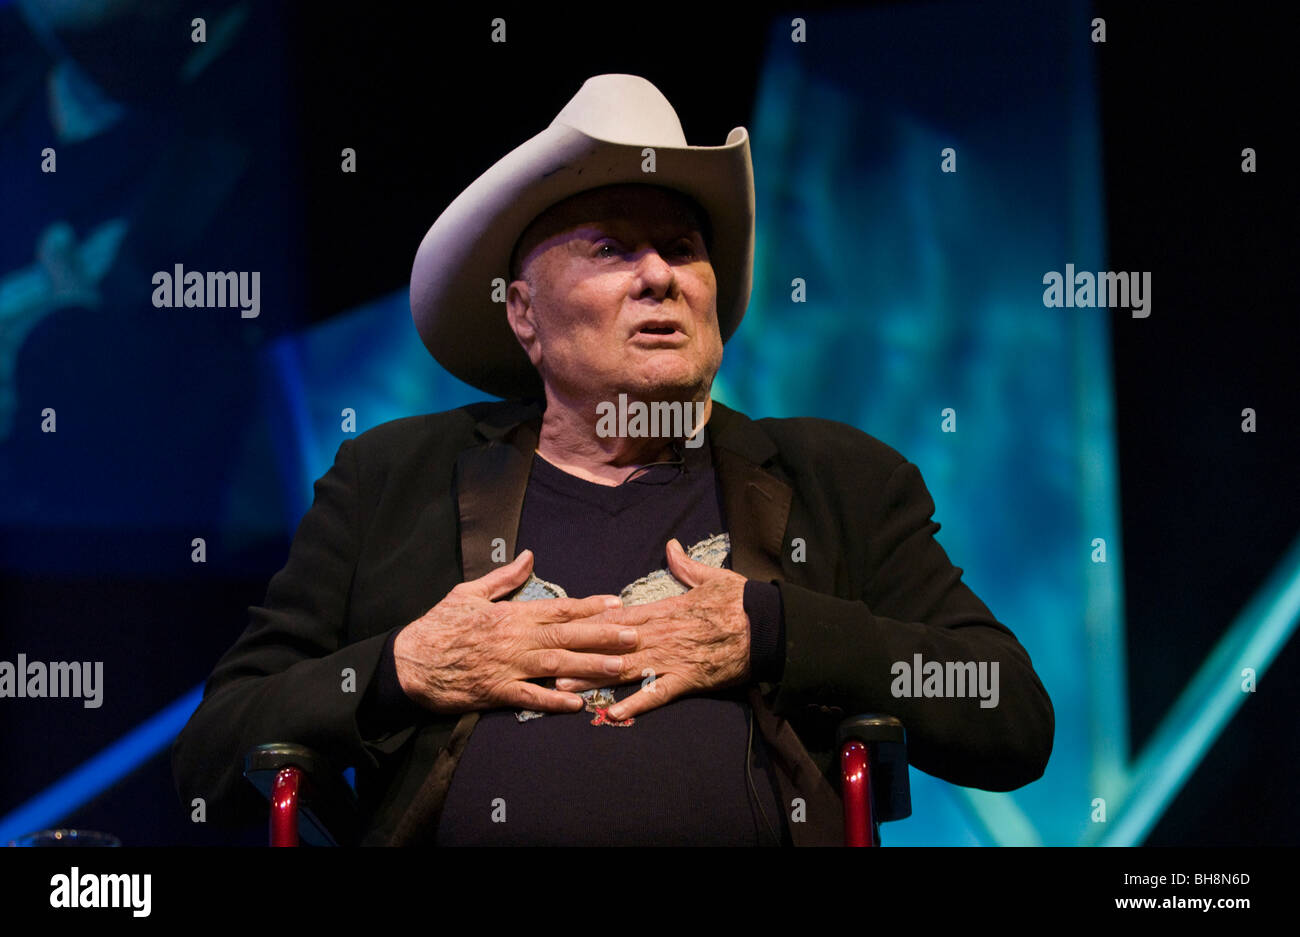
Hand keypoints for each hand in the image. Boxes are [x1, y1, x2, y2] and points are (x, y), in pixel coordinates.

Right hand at [393, 550, 636, 714]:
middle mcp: (514, 640)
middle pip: (566, 637)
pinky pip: (530, 698)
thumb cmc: (438, 625)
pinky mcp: (495, 693)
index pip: (558, 609)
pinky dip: (554, 701)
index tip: (617, 604)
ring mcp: (506, 667)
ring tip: (619, 667)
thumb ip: (503, 578)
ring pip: (556, 667)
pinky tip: (578, 704)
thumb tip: (528, 556)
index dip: (590, 607)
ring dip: (590, 667)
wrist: (409, 662)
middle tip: (634, 636)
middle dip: (602, 636)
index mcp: (510, 614)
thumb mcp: (469, 592)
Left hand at [555, 538, 751, 719]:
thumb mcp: (711, 577)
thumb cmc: (740, 601)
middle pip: (611, 645)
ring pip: (625, 670)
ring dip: (594, 680)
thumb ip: (685, 566)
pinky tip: (615, 714)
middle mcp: (659, 634)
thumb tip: (672, 546)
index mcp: (662, 610)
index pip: (617, 617)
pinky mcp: (687, 679)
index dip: (587, 623)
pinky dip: (636, 704)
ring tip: (565, 690)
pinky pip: (657, 694)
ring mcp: (671, 658)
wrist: (767, 625)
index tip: (562, 626)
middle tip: (547, 662)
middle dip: (578, 654)